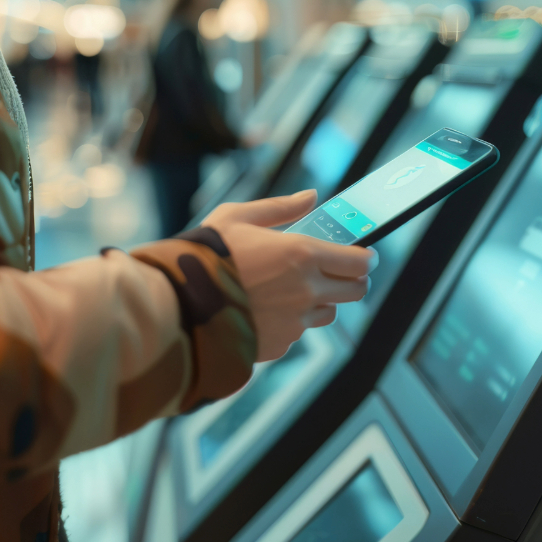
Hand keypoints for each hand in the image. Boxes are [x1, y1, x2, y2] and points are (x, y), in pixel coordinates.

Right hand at [202, 190, 376, 360]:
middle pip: (355, 291)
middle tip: (338, 271)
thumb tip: (311, 196)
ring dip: (319, 301)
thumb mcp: (238, 217)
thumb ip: (280, 208)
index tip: (363, 255)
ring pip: (327, 313)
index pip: (359, 262)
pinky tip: (263, 308)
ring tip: (290, 288)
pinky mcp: (279, 344)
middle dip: (352, 280)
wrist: (177, 305)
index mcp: (302, 254)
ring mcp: (294, 322)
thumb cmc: (204, 255)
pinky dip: (288, 321)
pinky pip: (296, 332)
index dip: (365, 258)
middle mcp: (306, 291)